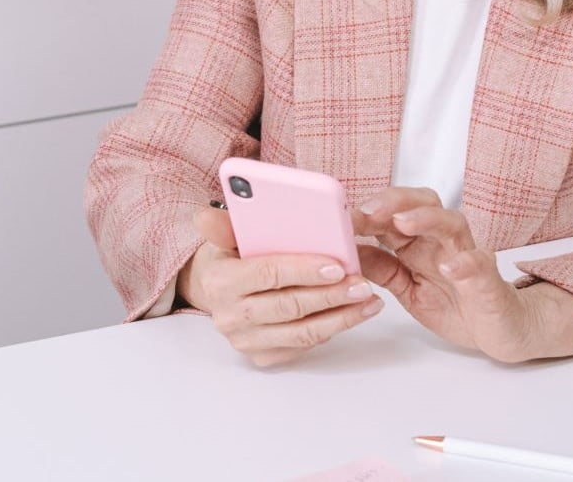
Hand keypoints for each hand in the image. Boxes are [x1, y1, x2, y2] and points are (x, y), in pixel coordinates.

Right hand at [177, 205, 383, 366]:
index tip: (337, 265)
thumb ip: (224, 225)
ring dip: (341, 316)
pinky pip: (304, 346)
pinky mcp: (262, 356)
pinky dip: (333, 329)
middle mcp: (229, 316)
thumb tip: (204, 217)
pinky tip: (354, 313)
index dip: (304, 270)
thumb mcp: (227, 235)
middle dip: (331, 295)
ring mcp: (246, 341)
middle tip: (362, 283)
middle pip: (289, 306)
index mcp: (219, 282)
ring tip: (368, 299)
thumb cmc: (233, 258)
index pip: (267, 274)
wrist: (220, 290)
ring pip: (302, 332)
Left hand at [350, 187, 547, 362]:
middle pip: (423, 203)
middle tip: (367, 211)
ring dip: (426, 219)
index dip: (367, 212)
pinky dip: (464, 263)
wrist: (500, 330)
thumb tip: (349, 250)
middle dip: (393, 201)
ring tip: (403, 224)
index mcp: (419, 242)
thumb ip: (382, 269)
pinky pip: (479, 264)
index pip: (392, 214)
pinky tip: (448, 267)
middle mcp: (442, 242)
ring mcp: (467, 256)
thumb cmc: (455, 304)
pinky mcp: (488, 279)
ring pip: (451, 223)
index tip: (339, 218)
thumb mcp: (407, 289)